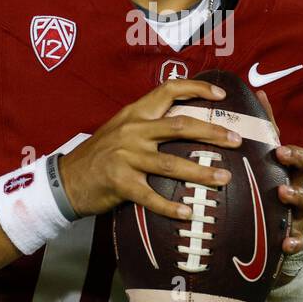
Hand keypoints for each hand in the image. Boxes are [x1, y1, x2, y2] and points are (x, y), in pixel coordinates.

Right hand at [60, 79, 242, 219]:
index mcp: (135, 113)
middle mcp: (132, 131)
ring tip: (224, 178)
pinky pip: (151, 197)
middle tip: (236, 140)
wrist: (66, 179)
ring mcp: (126, 157)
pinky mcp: (120, 183)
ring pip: (171, 164)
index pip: (169, 89)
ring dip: (201, 172)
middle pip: (179, 126)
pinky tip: (188, 213)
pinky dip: (170, 206)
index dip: (198, 88)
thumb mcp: (122, 128)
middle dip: (212, 132)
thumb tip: (188, 122)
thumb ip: (150, 123)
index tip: (222, 96)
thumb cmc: (101, 154)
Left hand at [255, 89, 302, 278]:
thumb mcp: (270, 161)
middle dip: (297, 165)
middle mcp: (302, 190)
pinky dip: (295, 242)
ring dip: (297, 197)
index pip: (299, 158)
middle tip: (281, 160)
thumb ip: (267, 130)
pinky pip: (300, 242)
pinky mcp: (297, 239)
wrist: (278, 237)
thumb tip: (259, 91)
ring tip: (283, 194)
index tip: (278, 149)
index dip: (292, 153)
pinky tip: (285, 244)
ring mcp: (302, 215)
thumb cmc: (272, 190)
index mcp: (293, 174)